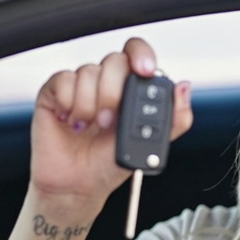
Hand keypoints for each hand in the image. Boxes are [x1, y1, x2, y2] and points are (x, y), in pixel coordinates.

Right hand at [30, 38, 193, 207]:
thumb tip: (184, 87)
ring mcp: (81, 86)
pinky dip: (69, 103)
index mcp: (131, 89)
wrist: (78, 185)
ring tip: (90, 127)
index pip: (138, 53)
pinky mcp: (55, 92)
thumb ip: (175, 118)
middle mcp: (107, 83)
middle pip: (114, 60)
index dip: (141, 56)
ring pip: (89, 71)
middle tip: (109, 121)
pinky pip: (64, 79)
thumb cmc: (109, 164)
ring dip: (90, 105)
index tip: (143, 71)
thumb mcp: (151, 146)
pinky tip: (72, 121)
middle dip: (114, 93)